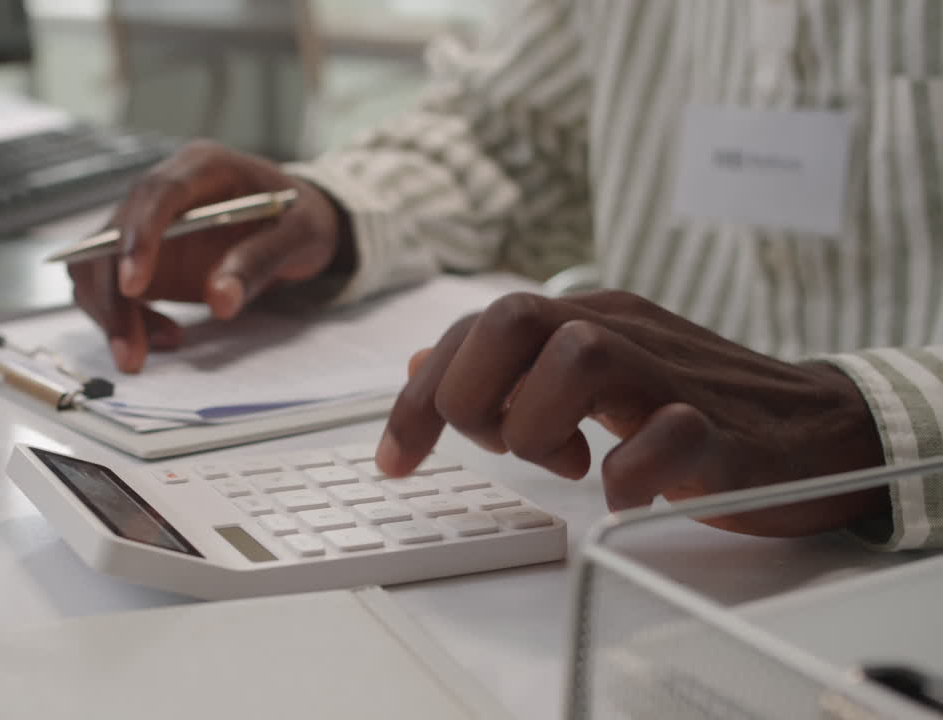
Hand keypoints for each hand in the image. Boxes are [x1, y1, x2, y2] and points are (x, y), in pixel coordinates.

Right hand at [69, 140, 347, 372]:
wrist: (294, 223)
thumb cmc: (300, 218)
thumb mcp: (301, 236)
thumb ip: (261, 261)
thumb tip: (220, 300)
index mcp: (203, 167)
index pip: (156, 194)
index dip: (139, 238)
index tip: (134, 286)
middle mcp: (165, 190)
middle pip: (113, 236)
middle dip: (114, 298)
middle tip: (130, 352)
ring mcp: (147, 224)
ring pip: (98, 265)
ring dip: (111, 313)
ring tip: (151, 351)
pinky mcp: (142, 256)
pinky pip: (110, 287)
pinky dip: (123, 318)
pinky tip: (161, 337)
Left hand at [376, 290, 889, 536]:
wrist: (815, 426)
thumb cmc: (691, 404)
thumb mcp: (586, 374)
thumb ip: (507, 364)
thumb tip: (421, 361)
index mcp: (585, 318)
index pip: (476, 329)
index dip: (419, 396)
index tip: (397, 460)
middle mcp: (621, 333)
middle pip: (515, 316)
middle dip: (474, 393)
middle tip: (499, 444)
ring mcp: (672, 377)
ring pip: (580, 356)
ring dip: (541, 424)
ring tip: (563, 463)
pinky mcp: (721, 430)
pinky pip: (669, 435)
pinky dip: (629, 474)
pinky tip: (621, 493)